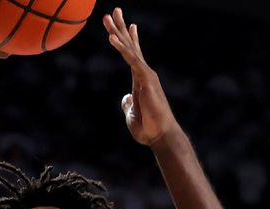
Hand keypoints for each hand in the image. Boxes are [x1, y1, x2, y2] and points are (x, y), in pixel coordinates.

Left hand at [103, 8, 178, 145]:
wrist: (160, 136)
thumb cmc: (149, 128)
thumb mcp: (132, 114)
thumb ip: (129, 104)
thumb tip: (126, 97)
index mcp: (140, 80)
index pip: (134, 55)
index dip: (129, 40)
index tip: (128, 25)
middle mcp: (144, 74)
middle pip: (131, 46)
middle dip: (120, 28)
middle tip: (113, 11)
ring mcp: (146, 75)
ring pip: (130, 49)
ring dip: (117, 32)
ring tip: (108, 16)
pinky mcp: (145, 79)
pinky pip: (131, 60)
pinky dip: (122, 48)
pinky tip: (112, 38)